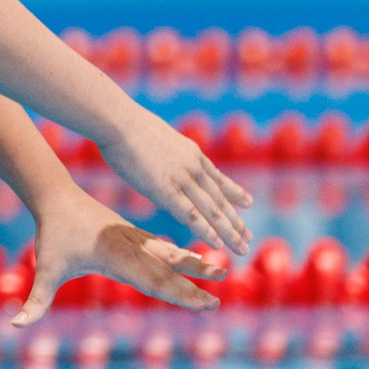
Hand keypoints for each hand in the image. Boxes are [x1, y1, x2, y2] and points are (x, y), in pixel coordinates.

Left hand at [13, 187, 226, 324]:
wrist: (55, 196)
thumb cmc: (51, 235)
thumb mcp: (44, 270)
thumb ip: (35, 302)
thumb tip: (15, 325)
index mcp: (116, 258)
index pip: (153, 282)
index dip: (179, 294)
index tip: (203, 304)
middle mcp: (131, 247)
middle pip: (167, 271)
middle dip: (193, 287)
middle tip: (218, 301)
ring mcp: (134, 238)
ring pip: (169, 254)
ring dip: (194, 264)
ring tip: (221, 271)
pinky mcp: (131, 233)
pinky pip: (160, 245)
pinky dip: (179, 254)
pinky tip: (192, 260)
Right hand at [96, 109, 253, 255]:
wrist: (119, 121)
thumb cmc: (127, 126)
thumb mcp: (159, 138)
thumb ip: (169, 154)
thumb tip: (166, 161)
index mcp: (192, 153)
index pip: (218, 178)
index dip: (234, 192)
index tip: (248, 203)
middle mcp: (194, 167)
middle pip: (220, 199)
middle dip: (235, 220)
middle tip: (249, 237)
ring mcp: (183, 179)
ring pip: (212, 211)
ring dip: (229, 231)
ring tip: (243, 247)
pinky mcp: (167, 191)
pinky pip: (192, 215)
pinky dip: (207, 231)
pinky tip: (218, 245)